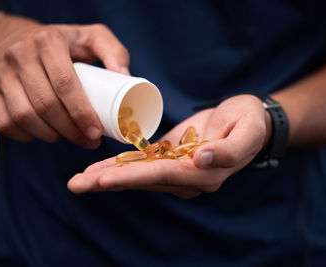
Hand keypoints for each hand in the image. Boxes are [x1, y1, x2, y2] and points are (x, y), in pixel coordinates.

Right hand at [0, 22, 129, 147]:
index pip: (65, 84)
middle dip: (71, 131)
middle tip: (88, 140)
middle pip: (45, 104)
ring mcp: (1, 74)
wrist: (14, 38)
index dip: (82, 113)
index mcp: (48, 42)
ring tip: (70, 137)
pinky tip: (45, 134)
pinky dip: (26, 136)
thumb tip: (125, 77)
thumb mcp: (91, 37)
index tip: (96, 132)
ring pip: (24, 117)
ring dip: (50, 136)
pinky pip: (5, 123)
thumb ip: (113, 52)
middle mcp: (20, 56)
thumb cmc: (61, 43)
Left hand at [68, 95, 270, 197]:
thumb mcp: (247, 132)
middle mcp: (185, 178)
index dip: (132, 178)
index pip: (162, 176)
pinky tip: (97, 168)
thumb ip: (228, 150)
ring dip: (106, 176)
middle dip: (107, 182)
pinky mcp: (170, 157)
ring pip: (136, 175)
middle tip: (75, 184)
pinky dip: (119, 166)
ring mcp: (176, 169)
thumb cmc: (250, 123)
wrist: (248, 119)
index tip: (102, 179)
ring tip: (77, 179)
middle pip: (141, 181)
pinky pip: (141, 164)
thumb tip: (201, 161)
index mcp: (203, 175)